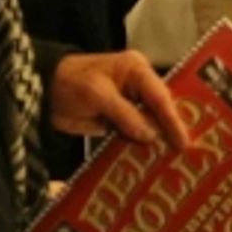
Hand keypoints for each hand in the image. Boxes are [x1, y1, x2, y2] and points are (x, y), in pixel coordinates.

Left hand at [49, 51, 189, 149]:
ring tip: (176, 161)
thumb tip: (150, 135)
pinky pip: (137, 133)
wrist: (43, 93)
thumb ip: (124, 114)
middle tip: (188, 154)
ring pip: (151, 123)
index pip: (160, 96)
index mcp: (136, 70)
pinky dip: (143, 146)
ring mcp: (130, 103)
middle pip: (161, 110)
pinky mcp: (120, 120)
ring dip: (159, 141)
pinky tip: (153, 161)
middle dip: (172, 130)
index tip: (184, 142)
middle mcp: (138, 85)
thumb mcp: (97, 94)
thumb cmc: (70, 83)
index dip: (173, 120)